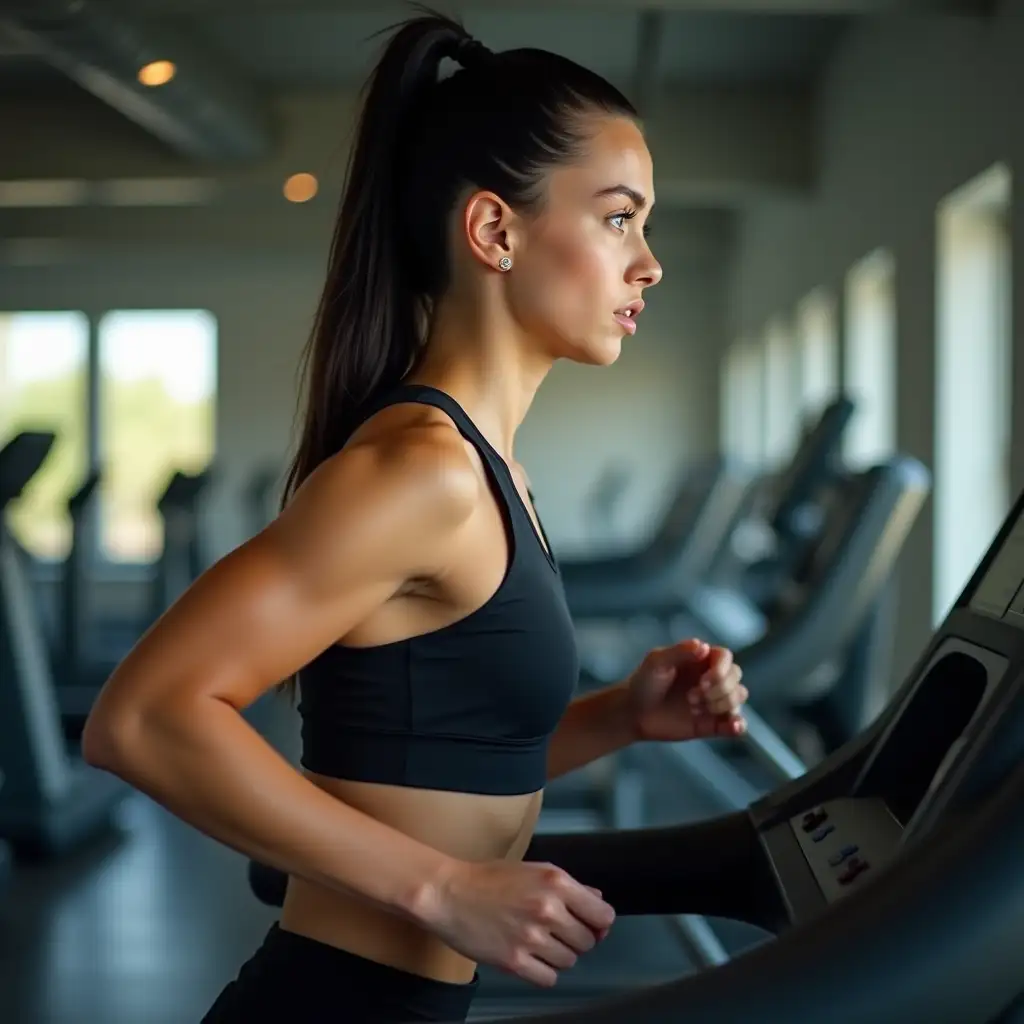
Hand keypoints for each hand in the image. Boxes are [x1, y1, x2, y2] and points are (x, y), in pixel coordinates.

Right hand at [415, 858, 614, 987]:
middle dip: (575, 937)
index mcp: (556, 882)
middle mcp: (548, 910)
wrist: (449, 893)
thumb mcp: (533, 870)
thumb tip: (596, 900)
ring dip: (558, 954)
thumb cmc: (489, 879)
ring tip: (537, 939)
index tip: (592, 923)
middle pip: (588, 941)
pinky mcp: (515, 961)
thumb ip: (569, 886)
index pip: (602, 914)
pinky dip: (543, 971)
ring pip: (569, 961)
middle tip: (556, 929)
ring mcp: (532, 937)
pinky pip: (549, 978)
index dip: (599, 921)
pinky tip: (530, 956)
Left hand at [625, 638, 748, 742]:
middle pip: (735, 677)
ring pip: (738, 698)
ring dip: (720, 704)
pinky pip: (736, 725)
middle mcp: (712, 678)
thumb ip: (678, 652)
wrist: (633, 712)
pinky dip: (739, 726)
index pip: (725, 657)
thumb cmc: (644, 682)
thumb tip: (702, 645)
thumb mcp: (656, 662)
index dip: (721, 669)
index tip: (703, 682)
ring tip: (692, 708)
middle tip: (690, 697)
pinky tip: (734, 727)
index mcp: (700, 659)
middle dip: (719, 689)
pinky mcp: (712, 723)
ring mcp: (714, 700)